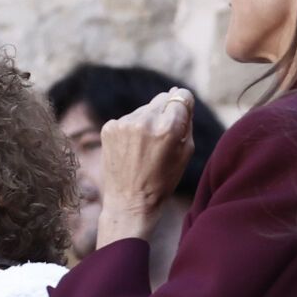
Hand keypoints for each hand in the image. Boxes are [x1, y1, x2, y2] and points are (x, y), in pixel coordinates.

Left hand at [96, 89, 194, 247]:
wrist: (130, 202)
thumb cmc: (163, 180)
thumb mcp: (185, 152)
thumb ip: (186, 120)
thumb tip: (180, 95)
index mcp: (168, 127)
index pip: (181, 95)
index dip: (184, 104)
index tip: (182, 114)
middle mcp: (145, 120)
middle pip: (162, 98)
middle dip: (166, 113)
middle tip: (162, 139)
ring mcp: (124, 123)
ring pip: (144, 109)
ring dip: (148, 122)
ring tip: (145, 148)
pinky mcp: (109, 127)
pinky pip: (128, 119)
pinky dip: (132, 129)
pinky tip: (132, 150)